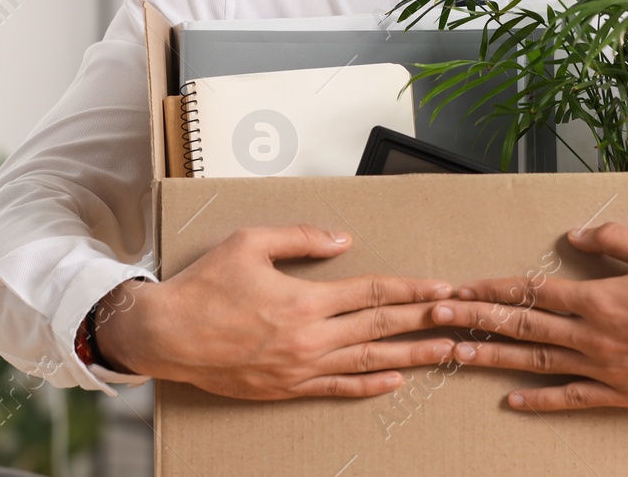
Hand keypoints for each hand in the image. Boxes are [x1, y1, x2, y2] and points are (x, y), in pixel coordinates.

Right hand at [95, 224, 458, 398]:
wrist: (165, 335)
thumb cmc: (202, 288)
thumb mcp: (250, 243)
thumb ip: (300, 238)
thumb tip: (342, 240)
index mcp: (304, 300)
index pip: (373, 293)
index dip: (413, 290)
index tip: (444, 288)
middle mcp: (309, 337)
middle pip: (381, 328)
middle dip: (427, 321)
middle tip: (463, 319)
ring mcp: (300, 368)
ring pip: (369, 362)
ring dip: (412, 357)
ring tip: (446, 353)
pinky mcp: (286, 389)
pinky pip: (338, 389)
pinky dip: (370, 386)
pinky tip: (396, 382)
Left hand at [431, 221, 627, 411]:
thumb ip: (611, 238)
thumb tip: (571, 235)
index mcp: (598, 298)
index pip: (531, 292)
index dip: (491, 288)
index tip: (459, 287)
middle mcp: (593, 335)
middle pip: (521, 327)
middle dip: (474, 320)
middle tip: (434, 317)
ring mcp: (602, 369)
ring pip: (536, 363)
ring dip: (492, 359)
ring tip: (455, 355)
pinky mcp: (618, 395)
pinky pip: (570, 399)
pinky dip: (538, 400)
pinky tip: (510, 400)